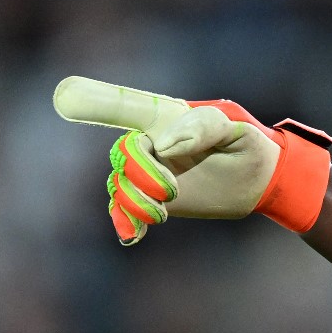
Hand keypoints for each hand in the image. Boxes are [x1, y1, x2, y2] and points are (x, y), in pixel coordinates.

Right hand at [54, 77, 331, 244]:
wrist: (266, 179)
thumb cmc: (252, 144)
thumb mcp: (236, 129)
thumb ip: (202, 128)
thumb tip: (163, 144)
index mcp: (170, 118)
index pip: (128, 107)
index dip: (98, 102)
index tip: (65, 97)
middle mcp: (154, 143)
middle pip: (124, 154)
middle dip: (139, 171)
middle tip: (170, 188)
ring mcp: (153, 173)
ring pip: (121, 185)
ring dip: (135, 199)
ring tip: (163, 208)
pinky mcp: (158, 201)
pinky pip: (127, 210)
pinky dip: (125, 221)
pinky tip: (133, 235)